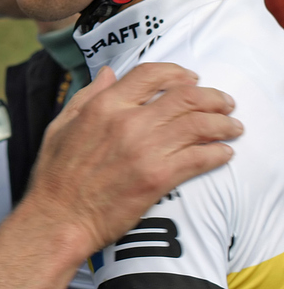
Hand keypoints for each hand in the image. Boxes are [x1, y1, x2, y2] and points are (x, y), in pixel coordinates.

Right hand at [24, 62, 241, 253]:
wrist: (60, 217)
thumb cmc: (56, 174)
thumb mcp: (62, 124)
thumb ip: (87, 95)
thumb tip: (108, 72)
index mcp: (103, 106)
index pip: (150, 74)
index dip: (176, 72)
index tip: (191, 78)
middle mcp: (127, 122)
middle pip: (185, 96)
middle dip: (211, 97)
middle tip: (224, 103)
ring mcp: (145, 150)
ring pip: (199, 125)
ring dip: (223, 124)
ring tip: (233, 127)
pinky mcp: (158, 178)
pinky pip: (200, 158)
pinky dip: (218, 153)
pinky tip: (224, 153)